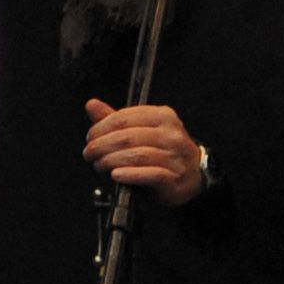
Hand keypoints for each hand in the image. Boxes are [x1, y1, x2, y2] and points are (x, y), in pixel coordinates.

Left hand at [83, 99, 206, 206]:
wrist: (193, 176)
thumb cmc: (163, 152)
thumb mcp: (142, 131)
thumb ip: (116, 119)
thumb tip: (92, 104)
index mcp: (163, 116)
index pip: (124, 117)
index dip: (101, 127)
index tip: (90, 138)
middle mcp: (171, 134)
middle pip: (128, 137)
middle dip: (102, 146)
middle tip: (90, 154)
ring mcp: (175, 156)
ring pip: (137, 155)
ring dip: (111, 161)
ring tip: (100, 165)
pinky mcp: (175, 178)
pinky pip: (150, 174)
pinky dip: (130, 175)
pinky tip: (116, 175)